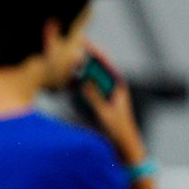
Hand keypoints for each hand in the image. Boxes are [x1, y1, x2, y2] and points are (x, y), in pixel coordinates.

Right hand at [78, 50, 147, 165]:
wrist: (124, 145)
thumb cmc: (118, 130)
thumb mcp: (105, 113)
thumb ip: (94, 97)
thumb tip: (84, 82)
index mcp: (117, 86)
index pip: (104, 63)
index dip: (93, 52)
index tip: (82, 43)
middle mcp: (111, 87)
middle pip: (95, 68)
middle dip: (82, 60)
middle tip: (68, 54)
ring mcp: (104, 94)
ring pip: (89, 78)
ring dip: (78, 73)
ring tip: (64, 68)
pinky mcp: (98, 102)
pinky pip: (86, 89)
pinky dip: (77, 85)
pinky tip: (67, 84)